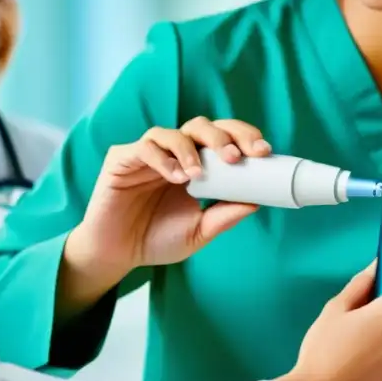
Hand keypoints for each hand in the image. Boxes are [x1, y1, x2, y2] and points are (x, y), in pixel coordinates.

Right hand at [65, 117, 270, 278]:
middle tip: (235, 157)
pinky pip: (145, 147)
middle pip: (202, 126)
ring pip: (174, 132)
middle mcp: (175, 153)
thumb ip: (224, 216)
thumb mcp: (200, 231)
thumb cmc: (158, 239)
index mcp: (198, 164)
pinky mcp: (122, 159)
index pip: (225, 137)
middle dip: (224, 137)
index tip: (263, 152)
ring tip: (197, 175)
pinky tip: (174, 177)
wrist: (118, 254)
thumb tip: (257, 201)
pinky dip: (163, 158)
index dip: (245, 138)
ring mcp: (149, 154)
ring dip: (191, 149)